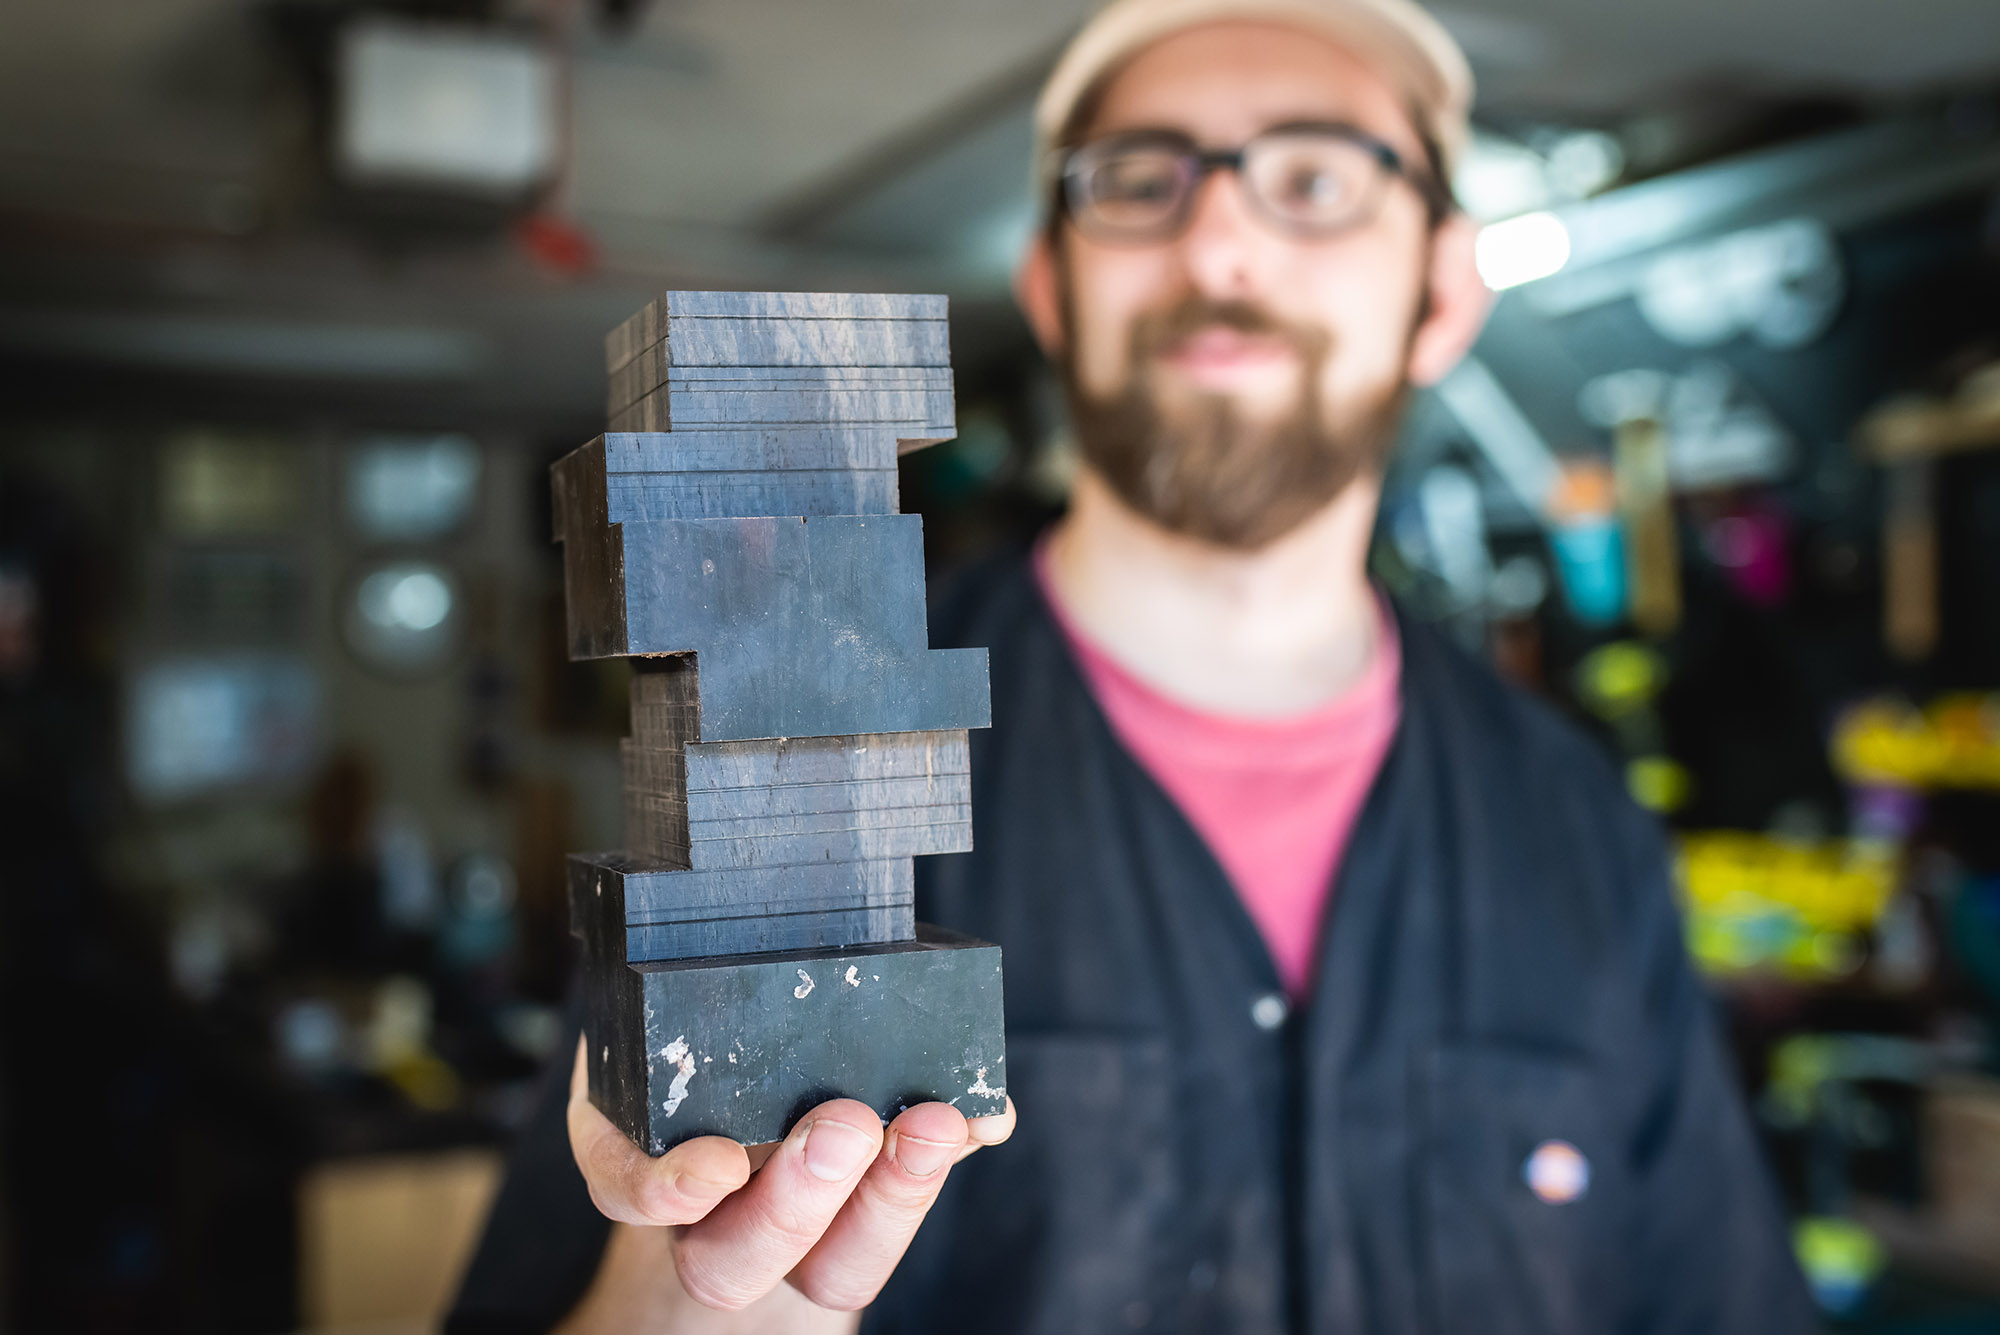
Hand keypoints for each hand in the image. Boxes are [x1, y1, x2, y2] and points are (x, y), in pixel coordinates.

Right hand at [564, 1036, 1015, 1312]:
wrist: (744, 1043)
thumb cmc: (703, 1006)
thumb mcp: (690, 992)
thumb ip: (723, 991)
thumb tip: (835, 995)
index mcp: (633, 1138)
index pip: (626, 1187)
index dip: (670, 1189)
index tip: (724, 1163)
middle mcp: (701, 1206)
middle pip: (729, 1262)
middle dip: (797, 1201)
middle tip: (848, 1124)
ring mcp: (783, 1224)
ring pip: (827, 1270)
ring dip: (891, 1200)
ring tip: (933, 1127)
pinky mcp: (859, 1222)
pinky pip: (895, 1233)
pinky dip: (942, 1174)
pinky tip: (986, 1122)